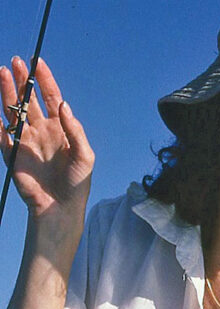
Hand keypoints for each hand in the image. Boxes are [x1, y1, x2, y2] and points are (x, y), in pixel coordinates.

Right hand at [0, 57, 93, 221]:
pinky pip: (1, 134)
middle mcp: (41, 130)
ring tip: (2, 72)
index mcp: (59, 128)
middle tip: (16, 62)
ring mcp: (25, 141)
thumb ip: (74, 130)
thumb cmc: (77, 183)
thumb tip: (63, 104)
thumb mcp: (85, 156)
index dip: (44, 79)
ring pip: (13, 111)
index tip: (37, 61)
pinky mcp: (12, 154)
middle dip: (22, 80)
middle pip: (29, 99)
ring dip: (7, 92)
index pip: (50, 97)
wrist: (61, 208)